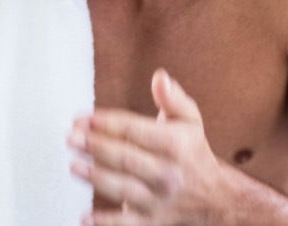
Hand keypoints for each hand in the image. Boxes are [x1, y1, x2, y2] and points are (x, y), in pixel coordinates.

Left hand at [68, 69, 225, 224]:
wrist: (215, 197)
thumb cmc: (192, 151)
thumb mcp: (189, 120)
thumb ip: (173, 98)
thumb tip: (160, 77)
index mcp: (175, 145)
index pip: (136, 131)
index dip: (109, 123)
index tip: (85, 118)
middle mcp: (167, 173)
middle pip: (127, 158)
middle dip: (97, 147)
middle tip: (72, 137)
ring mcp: (158, 199)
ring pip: (124, 188)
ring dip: (96, 177)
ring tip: (74, 165)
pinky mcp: (151, 221)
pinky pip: (127, 225)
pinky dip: (105, 223)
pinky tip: (84, 218)